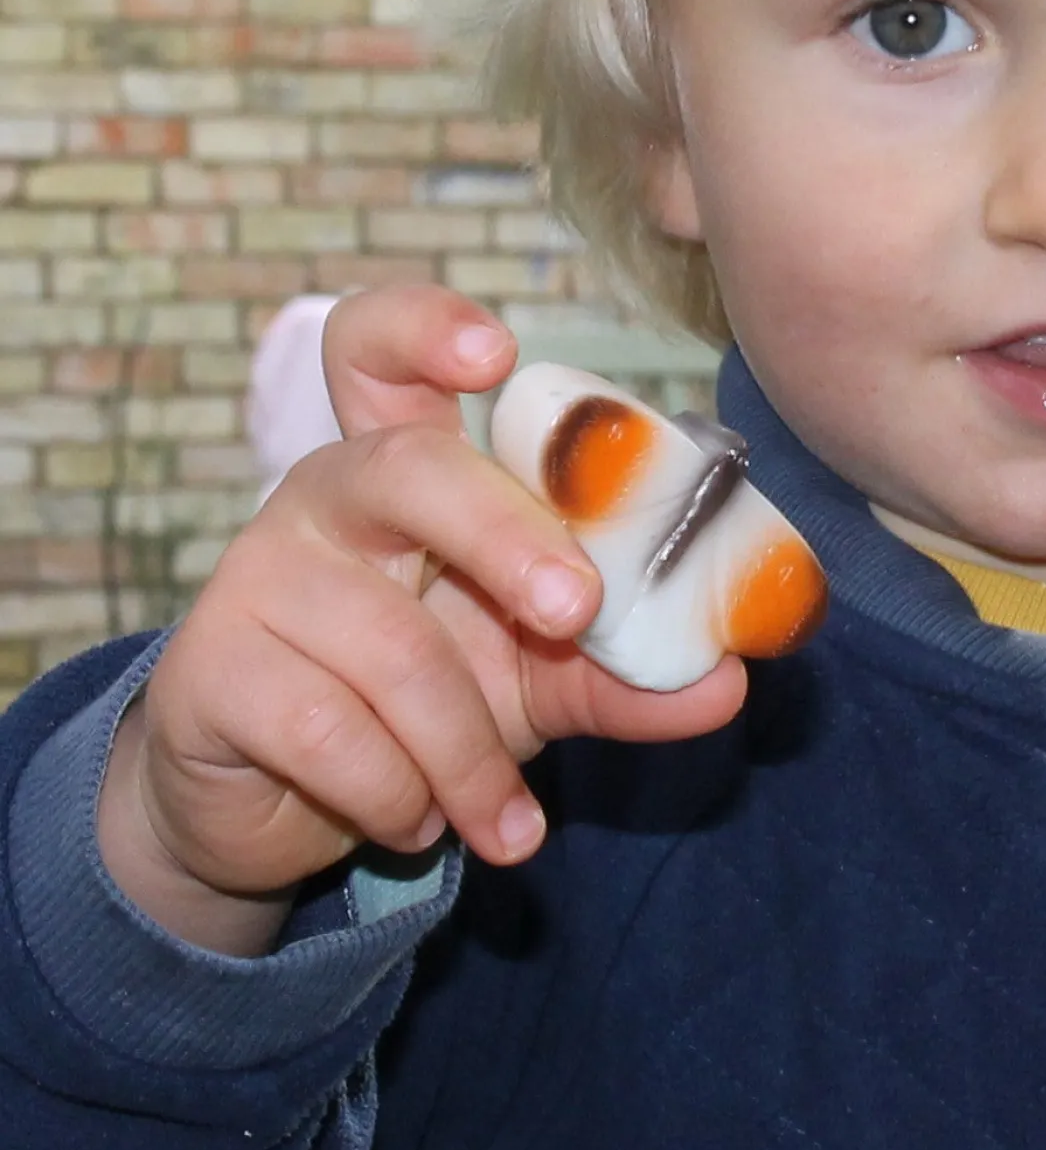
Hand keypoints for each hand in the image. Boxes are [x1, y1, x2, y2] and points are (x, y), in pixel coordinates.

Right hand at [99, 285, 747, 954]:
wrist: (292, 811)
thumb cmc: (428, 702)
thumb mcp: (542, 679)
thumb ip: (631, 671)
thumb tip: (730, 680)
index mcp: (410, 467)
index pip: (384, 352)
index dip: (429, 329)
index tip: (495, 354)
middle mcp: (328, 495)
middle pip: (409, 467)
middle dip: (505, 536)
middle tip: (575, 610)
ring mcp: (260, 575)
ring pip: (393, 645)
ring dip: (469, 753)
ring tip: (503, 817)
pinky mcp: (211, 670)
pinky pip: (331, 732)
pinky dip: (400, 795)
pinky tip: (415, 820)